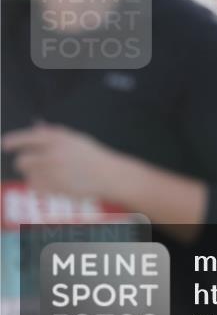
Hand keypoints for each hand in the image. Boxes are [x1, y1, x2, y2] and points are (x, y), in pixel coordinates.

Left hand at [2, 124, 121, 199]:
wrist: (108, 175)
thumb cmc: (93, 156)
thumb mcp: (75, 139)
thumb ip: (54, 134)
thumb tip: (36, 126)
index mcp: (57, 139)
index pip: (26, 138)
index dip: (13, 141)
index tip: (6, 144)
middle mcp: (52, 154)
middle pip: (21, 161)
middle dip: (25, 163)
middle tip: (32, 164)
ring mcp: (52, 173)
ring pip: (28, 176)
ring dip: (34, 174)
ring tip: (50, 174)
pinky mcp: (54, 188)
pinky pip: (35, 187)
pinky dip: (39, 185)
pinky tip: (52, 183)